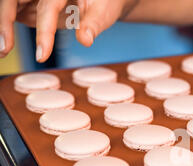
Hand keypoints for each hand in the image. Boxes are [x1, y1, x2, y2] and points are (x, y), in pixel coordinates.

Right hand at [0, 0, 137, 61]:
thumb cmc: (105, 2)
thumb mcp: (103, 12)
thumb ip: (93, 25)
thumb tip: (85, 41)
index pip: (48, 8)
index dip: (44, 33)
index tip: (42, 56)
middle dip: (5, 21)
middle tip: (4, 49)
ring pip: (11, 4)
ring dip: (4, 25)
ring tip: (3, 50)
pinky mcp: (33, 3)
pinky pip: (16, 11)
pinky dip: (9, 25)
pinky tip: (7, 42)